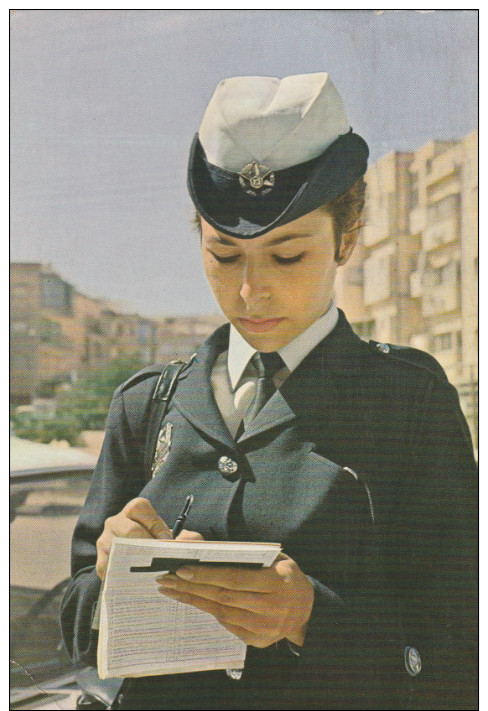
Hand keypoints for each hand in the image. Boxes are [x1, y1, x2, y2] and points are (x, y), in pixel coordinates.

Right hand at [96, 497, 202, 578]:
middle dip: (147, 546)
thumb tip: (187, 545)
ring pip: (117, 549)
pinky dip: (120, 578)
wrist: (143, 562)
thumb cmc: (162, 545)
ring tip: (149, 574)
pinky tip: (135, 584)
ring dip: (133, 563)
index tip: (167, 542)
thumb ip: (189, 538)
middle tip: (159, 560)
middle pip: (130, 531)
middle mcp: (116, 521)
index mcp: (135, 509)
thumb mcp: (178, 538)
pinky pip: (106, 569)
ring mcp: (105, 540)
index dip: (156, 526)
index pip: (142, 510)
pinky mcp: (101, 560)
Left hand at [157, 553, 313, 647]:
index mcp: (274, 582)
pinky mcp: (258, 640)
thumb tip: (202, 546)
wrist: (306, 609)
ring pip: (222, 613)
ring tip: (173, 591)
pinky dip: (211, 612)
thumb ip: (241, 552)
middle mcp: (270, 607)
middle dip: (191, 588)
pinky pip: (228, 625)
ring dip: (194, 601)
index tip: (181, 570)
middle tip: (166, 580)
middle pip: (222, 597)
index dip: (206, 575)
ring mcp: (264, 627)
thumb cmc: (284, 575)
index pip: (233, 578)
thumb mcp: (272, 556)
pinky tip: (196, 601)